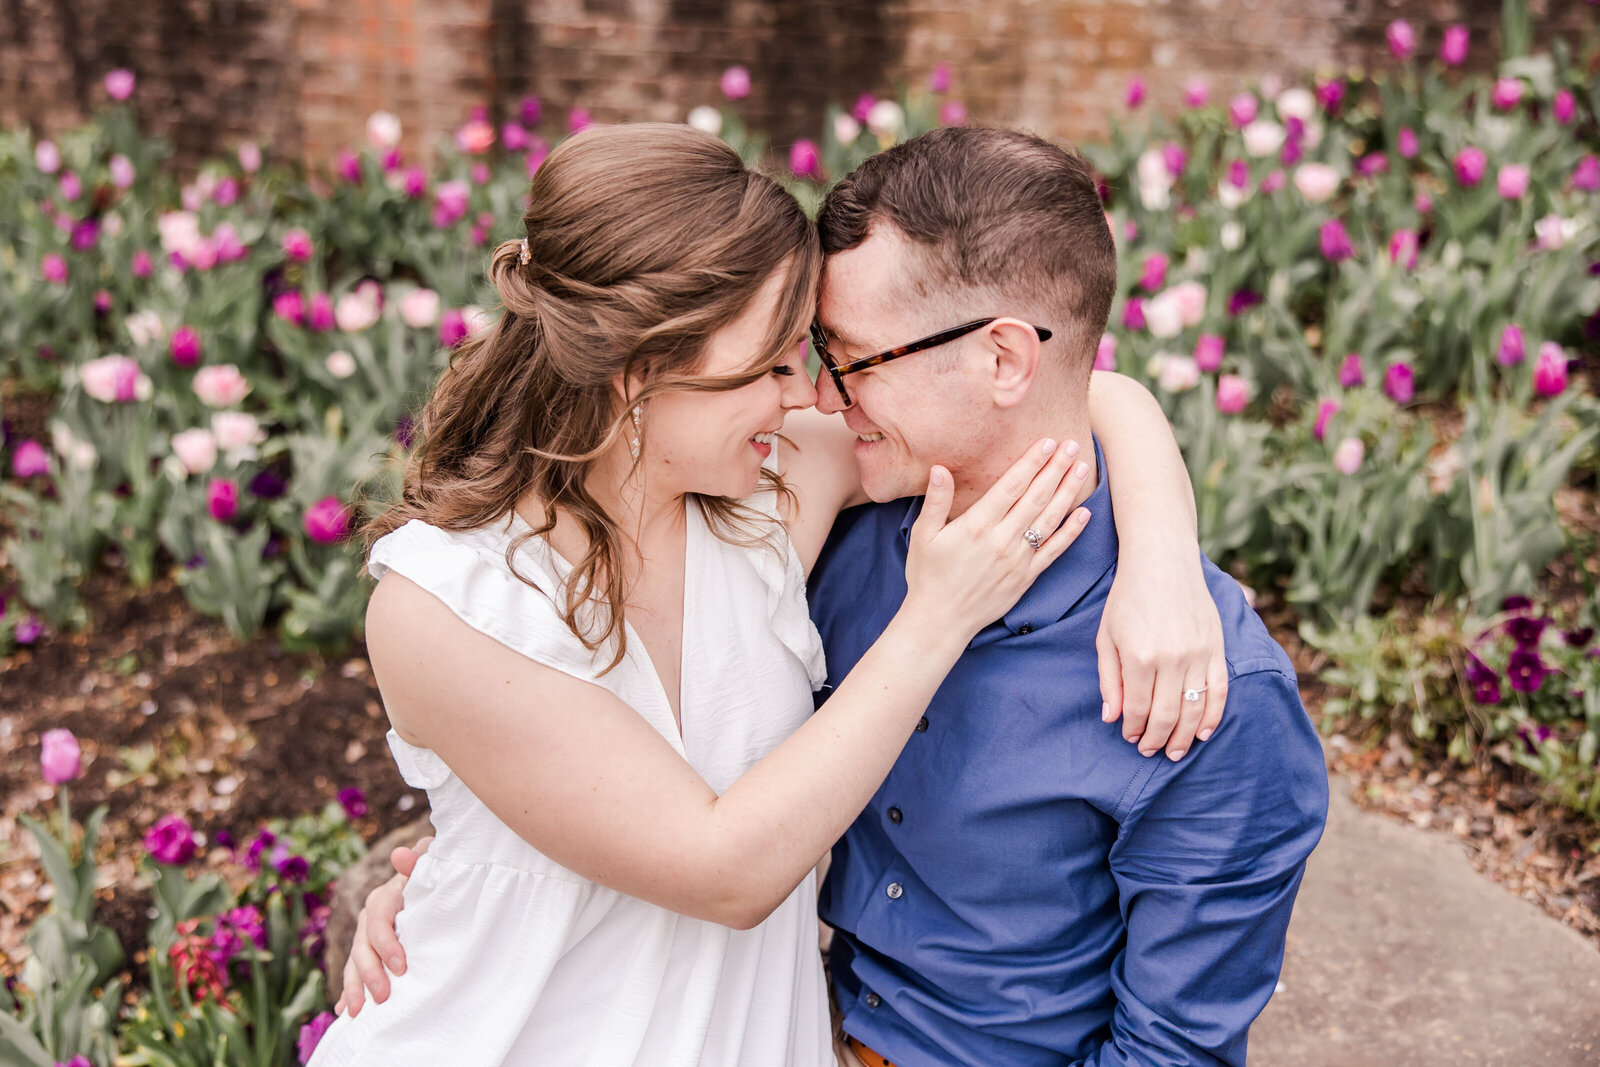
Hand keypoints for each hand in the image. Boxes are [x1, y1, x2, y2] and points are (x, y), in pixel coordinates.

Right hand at [335, 836, 430, 1016]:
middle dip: (370, 974)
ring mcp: (365, 937)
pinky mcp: (367, 952)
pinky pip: (353, 973)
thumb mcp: (431, 863)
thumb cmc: (434, 873)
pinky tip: (345, 1011)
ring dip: (353, 988)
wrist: (432, 881)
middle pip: (362, 948)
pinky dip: (348, 992)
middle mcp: (369, 918)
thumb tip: (400, 855)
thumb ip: (419, 858)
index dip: (386, 945)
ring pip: (354, 964)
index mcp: (383, 898)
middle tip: (383, 998)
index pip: (378, 922)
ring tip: (356, 1013)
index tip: (402, 967)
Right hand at [903, 438, 1092, 641]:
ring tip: (1082, 468)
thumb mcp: (922, 535)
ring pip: (1049, 520)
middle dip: (1056, 469)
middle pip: (1035, 497)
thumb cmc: (928, 575)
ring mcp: (1017, 560)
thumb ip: (935, 501)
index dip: (1031, 462)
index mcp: (976, 525)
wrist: (940, 621)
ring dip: (1068, 492)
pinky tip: (1085, 513)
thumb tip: (940, 469)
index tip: (1047, 442)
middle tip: (1072, 445)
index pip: (1011, 486)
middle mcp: (1001, 540)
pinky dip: (1071, 532)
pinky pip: (1054, 551)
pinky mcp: (1026, 577)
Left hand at [1096, 549, 1226, 759]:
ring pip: (1195, 710)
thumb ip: (1109, 679)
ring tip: (1174, 751)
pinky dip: (1213, 717)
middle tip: (1150, 751)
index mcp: (1139, 656)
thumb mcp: (1106, 636)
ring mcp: (1198, 654)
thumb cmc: (1128, 597)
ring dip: (1184, 737)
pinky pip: (1220, 691)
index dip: (1133, 729)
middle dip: (1156, 739)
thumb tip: (1112, 718)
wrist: (1163, 560)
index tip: (1130, 738)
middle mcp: (1171, 659)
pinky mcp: (1217, 647)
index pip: (1138, 709)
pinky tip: (1204, 733)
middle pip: (1167, 716)